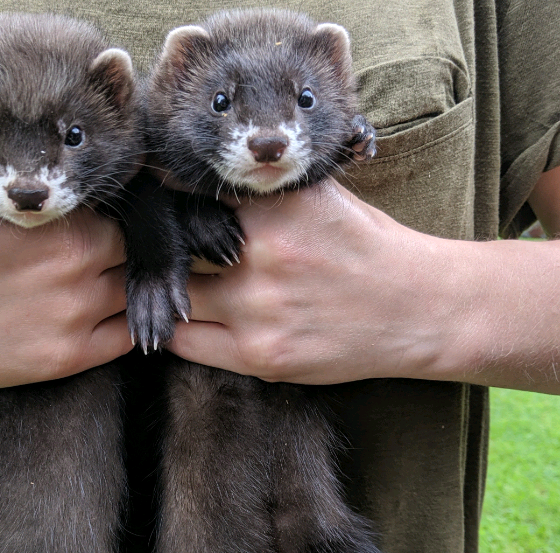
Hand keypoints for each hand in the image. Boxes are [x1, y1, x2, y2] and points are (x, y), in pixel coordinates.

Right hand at [0, 177, 131, 433]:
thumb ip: (42, 203)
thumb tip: (85, 198)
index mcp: (58, 218)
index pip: (126, 212)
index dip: (125, 219)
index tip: (118, 227)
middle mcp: (75, 263)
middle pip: (136, 253)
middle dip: (132, 253)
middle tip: (126, 257)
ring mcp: (74, 313)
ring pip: (134, 295)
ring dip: (134, 290)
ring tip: (124, 287)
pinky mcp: (65, 357)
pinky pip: (125, 339)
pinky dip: (133, 328)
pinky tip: (122, 321)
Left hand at [167, 176, 559, 393]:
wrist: (420, 309)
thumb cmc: (366, 247)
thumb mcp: (319, 198)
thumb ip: (261, 191)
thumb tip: (197, 181)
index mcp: (277, 205)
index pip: (190, 195)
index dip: (167, 201)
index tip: (153, 207)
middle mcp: (263, 256)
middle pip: (174, 249)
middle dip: (159, 250)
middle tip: (146, 252)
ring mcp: (259, 311)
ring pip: (175, 299)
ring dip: (164, 294)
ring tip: (161, 289)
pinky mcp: (261, 357)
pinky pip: (188, 343)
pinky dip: (175, 329)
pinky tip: (177, 320)